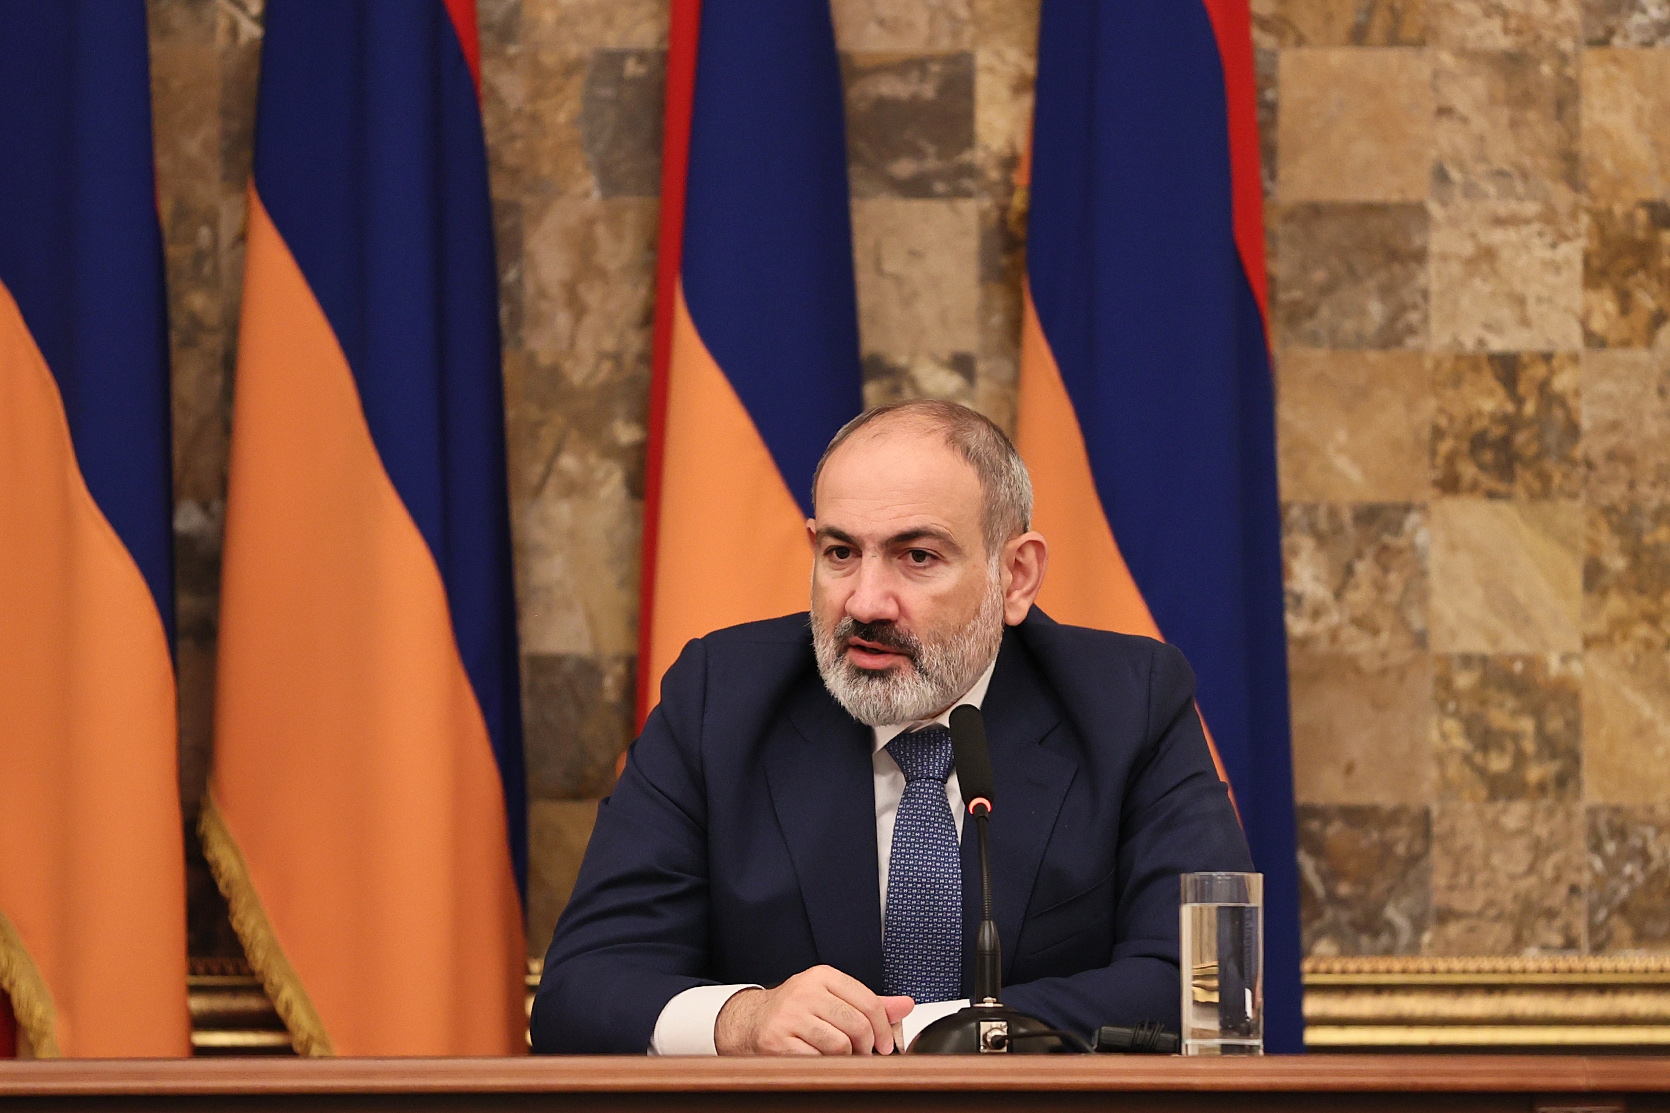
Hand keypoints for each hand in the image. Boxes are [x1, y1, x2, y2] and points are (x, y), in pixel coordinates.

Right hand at [714, 965, 913, 1054]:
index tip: (885, 1044)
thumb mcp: (832, 999)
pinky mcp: (776, 1041)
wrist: (749, 1023)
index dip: (884, 1027)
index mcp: (821, 976)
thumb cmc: (796, 1011)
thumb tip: (907, 1005)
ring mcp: (788, 1016)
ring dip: (846, 1058)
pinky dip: (825, 1066)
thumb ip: (870, 1004)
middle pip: (857, 1024)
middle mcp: (804, 991)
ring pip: (840, 1044)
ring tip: (840, 1058)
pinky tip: (820, 1061)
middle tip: (863, 1054)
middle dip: (867, 1047)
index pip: (868, 1001)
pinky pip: (817, 1060)